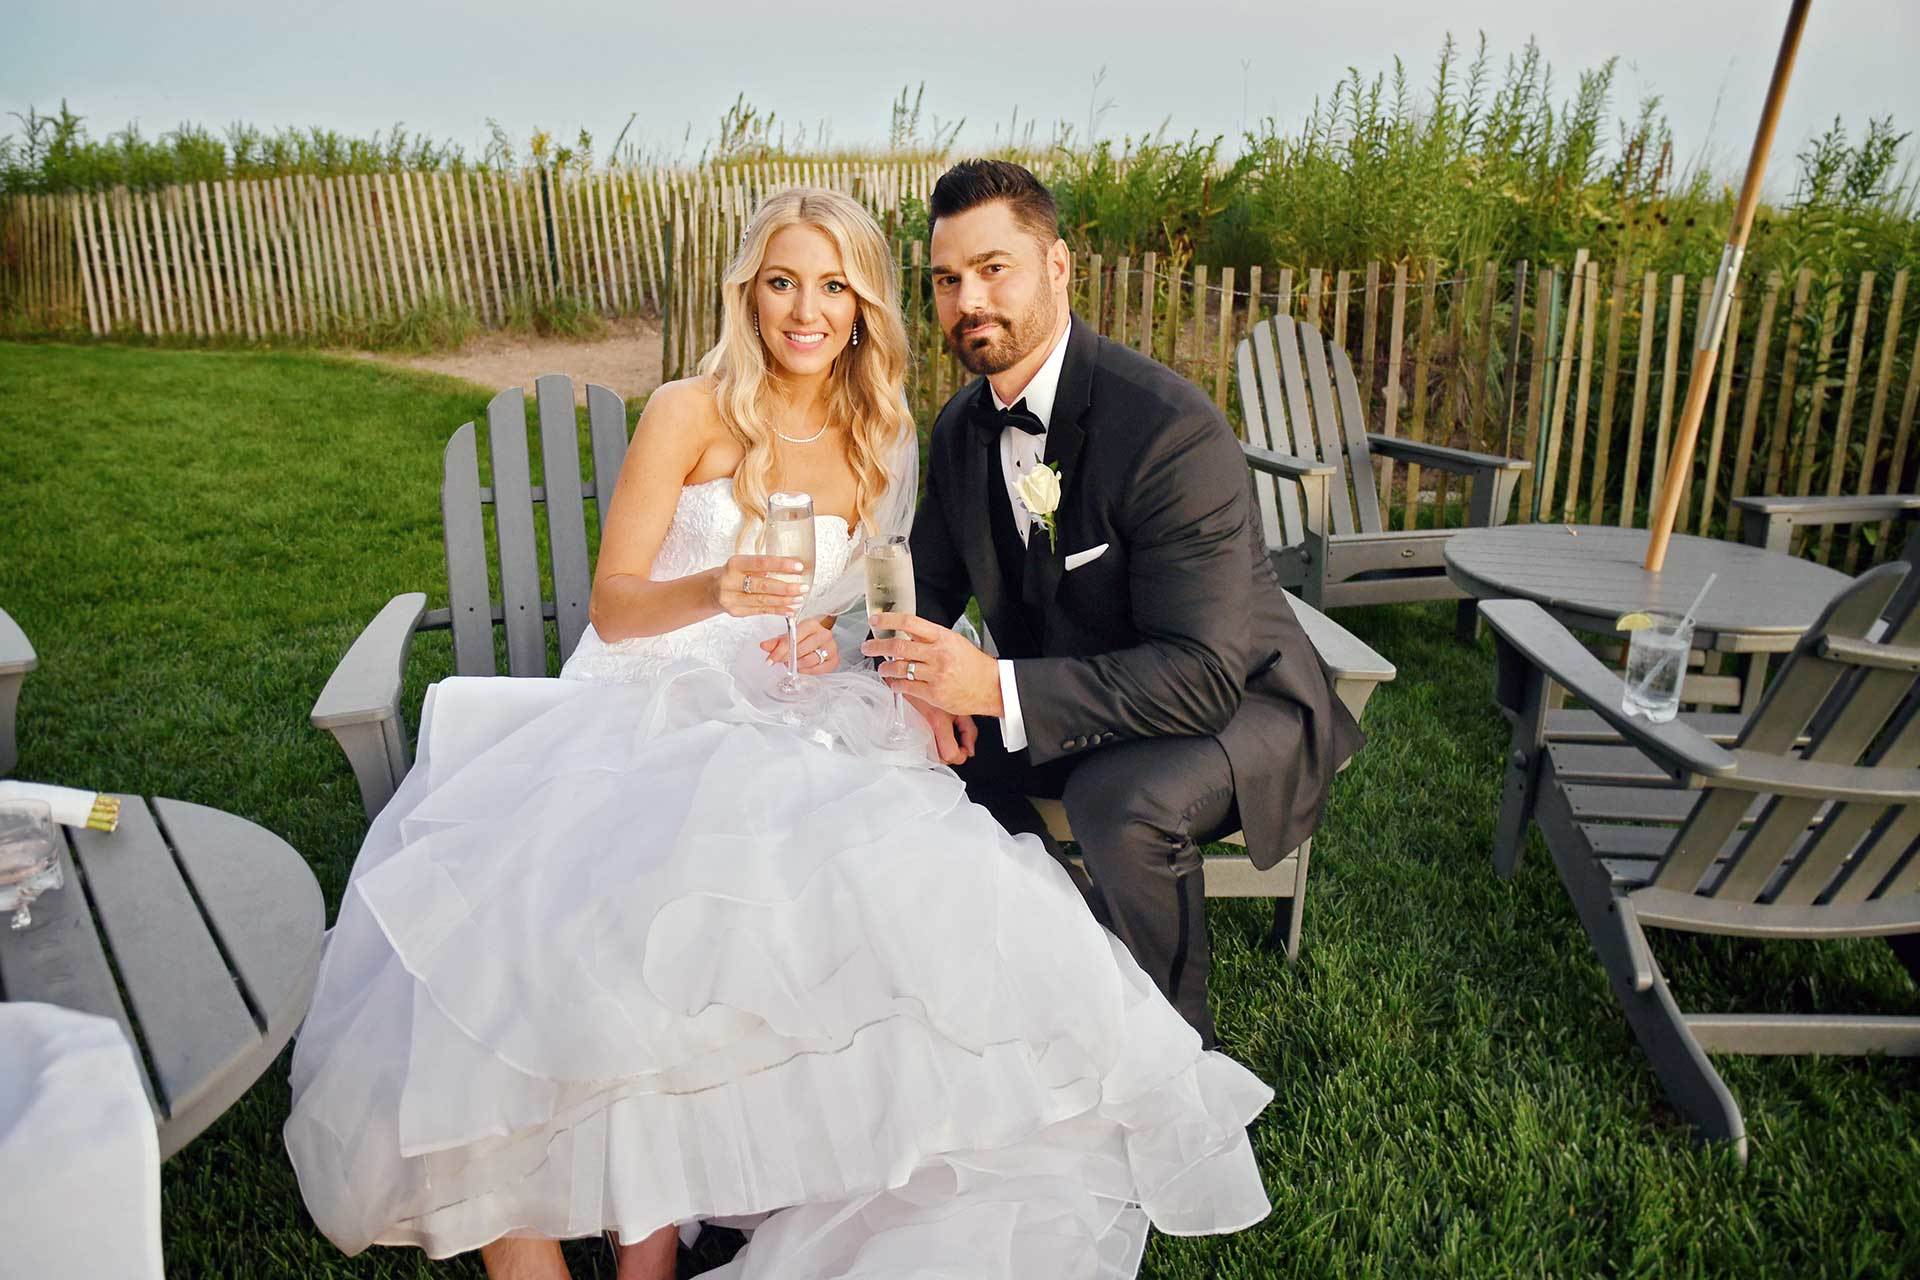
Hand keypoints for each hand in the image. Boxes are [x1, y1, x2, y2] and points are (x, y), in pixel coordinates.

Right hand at [712, 555, 806, 618]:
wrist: (712, 590)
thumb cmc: (733, 574)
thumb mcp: (743, 564)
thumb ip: (762, 566)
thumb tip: (792, 566)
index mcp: (734, 564)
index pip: (761, 563)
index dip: (780, 565)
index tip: (798, 567)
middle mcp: (731, 581)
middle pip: (763, 585)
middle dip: (786, 588)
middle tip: (802, 587)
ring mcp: (732, 599)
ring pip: (763, 600)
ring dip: (784, 600)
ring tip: (799, 598)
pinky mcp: (737, 612)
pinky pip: (761, 611)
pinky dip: (778, 610)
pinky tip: (790, 609)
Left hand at [762, 616, 837, 671]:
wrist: (820, 639)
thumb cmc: (804, 637)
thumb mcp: (789, 636)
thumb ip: (776, 642)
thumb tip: (763, 646)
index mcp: (812, 624)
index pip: (795, 637)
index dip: (781, 649)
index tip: (771, 659)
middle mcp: (824, 634)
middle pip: (802, 649)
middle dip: (787, 658)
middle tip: (780, 662)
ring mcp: (831, 647)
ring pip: (810, 660)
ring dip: (797, 665)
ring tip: (792, 664)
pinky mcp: (834, 660)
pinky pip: (818, 669)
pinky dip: (807, 671)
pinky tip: (801, 668)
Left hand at [862, 615, 1003, 718]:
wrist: (991, 686)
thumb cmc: (973, 664)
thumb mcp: (954, 642)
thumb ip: (931, 638)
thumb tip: (906, 635)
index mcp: (942, 637)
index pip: (910, 622)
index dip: (888, 620)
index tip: (875, 619)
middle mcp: (937, 654)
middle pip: (898, 647)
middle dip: (877, 646)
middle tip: (867, 647)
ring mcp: (935, 675)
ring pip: (899, 668)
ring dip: (885, 668)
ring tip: (881, 668)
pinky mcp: (934, 693)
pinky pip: (907, 687)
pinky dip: (895, 684)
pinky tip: (893, 683)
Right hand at [907, 695, 978, 764]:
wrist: (912, 680)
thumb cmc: (937, 689)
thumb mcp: (958, 706)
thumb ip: (968, 730)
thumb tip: (970, 749)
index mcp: (937, 721)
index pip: (950, 754)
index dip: (961, 756)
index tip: (965, 750)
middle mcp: (923, 728)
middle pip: (938, 759)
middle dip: (950, 756)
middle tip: (956, 746)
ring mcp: (912, 731)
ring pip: (927, 756)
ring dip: (938, 753)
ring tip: (945, 741)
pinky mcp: (905, 731)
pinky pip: (918, 748)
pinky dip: (928, 748)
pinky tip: (933, 738)